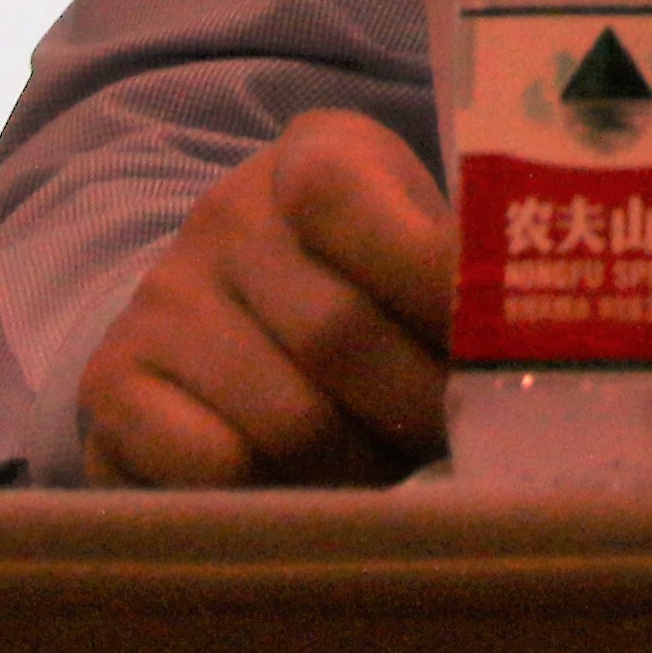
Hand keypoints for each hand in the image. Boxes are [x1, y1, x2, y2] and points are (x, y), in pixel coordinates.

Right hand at [75, 110, 456, 484]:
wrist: (227, 322)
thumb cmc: (362, 290)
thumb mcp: (417, 249)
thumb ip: (465, 272)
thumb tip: (539, 343)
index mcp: (318, 157)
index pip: (354, 199)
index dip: (433, 284)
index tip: (489, 344)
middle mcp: (225, 212)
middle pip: (337, 333)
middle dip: (411, 405)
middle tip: (445, 435)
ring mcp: (161, 297)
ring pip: (288, 418)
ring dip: (353, 465)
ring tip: (378, 459)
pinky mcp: (112, 383)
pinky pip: (212, 467)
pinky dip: (271, 495)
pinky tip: (296, 482)